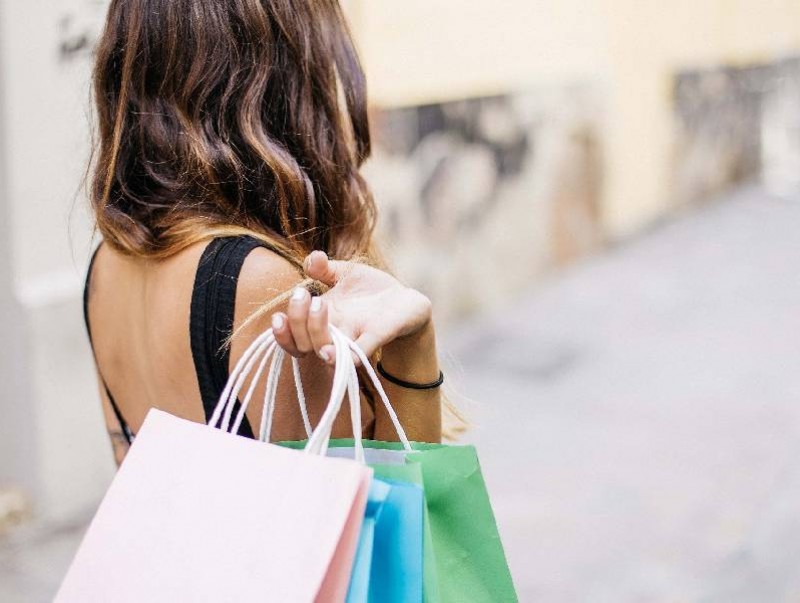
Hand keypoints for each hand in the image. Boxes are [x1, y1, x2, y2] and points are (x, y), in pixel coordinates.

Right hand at [270, 251, 432, 364]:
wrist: (406, 301)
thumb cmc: (371, 291)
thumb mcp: (346, 274)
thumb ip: (325, 268)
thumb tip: (311, 258)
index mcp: (321, 320)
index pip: (292, 336)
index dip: (281, 333)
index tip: (278, 317)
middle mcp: (334, 334)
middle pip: (303, 343)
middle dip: (297, 320)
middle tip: (304, 294)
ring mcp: (353, 338)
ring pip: (325, 350)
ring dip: (315, 331)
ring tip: (319, 304)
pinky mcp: (376, 337)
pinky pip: (357, 354)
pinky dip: (345, 356)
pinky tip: (332, 352)